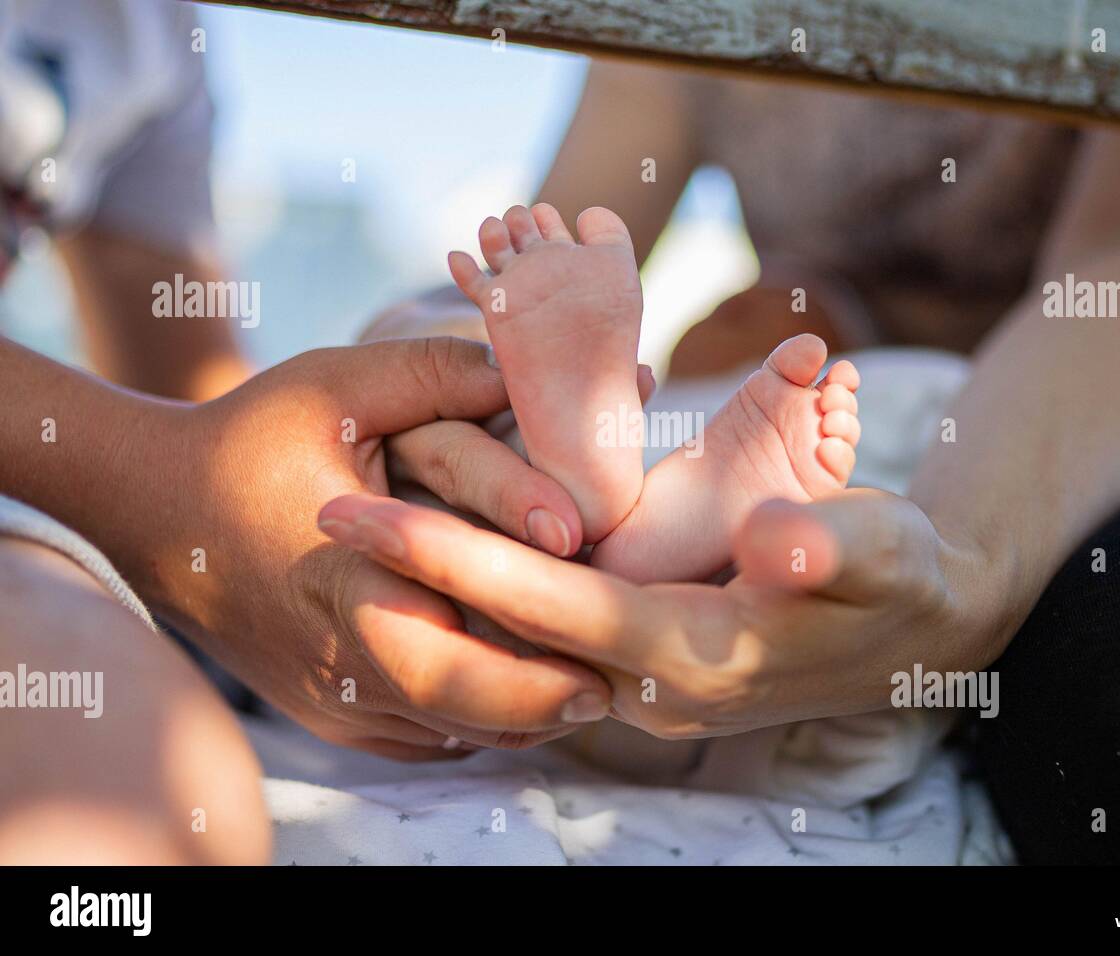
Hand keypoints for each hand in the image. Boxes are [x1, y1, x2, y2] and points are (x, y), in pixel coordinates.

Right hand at [114, 337, 611, 756]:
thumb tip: (539, 374)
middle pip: (458, 716)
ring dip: (520, 714)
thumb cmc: (253, 436)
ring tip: (585, 679)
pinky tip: (522, 682)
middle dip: (544, 707)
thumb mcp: (339, 380)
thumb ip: (439, 372)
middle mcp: (335, 653)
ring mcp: (330, 694)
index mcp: (342, 576)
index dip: (527, 669)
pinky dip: (478, 716)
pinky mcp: (331, 710)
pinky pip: (423, 735)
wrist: (156, 508)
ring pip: (449, 734)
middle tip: (610, 682)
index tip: (601, 658)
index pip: (444, 657)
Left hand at [318, 486, 1015, 738]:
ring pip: (524, 630)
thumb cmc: (900, 579)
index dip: (446, 555)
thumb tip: (778, 543)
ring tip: (369, 520)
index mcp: (693, 651)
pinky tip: (457, 549)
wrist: (921, 626)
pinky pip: (557, 629)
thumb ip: (831, 549)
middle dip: (417, 569)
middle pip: (510, 621)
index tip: (353, 511)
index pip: (545, 602)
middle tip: (323, 509)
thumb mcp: (883, 552)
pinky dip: (500, 589)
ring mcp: (648, 680)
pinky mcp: (654, 662)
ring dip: (448, 582)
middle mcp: (652, 681)